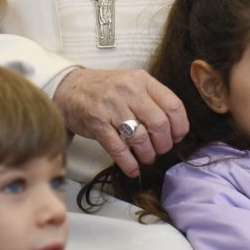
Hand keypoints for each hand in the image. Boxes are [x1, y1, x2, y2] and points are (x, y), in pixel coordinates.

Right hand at [54, 67, 188, 175]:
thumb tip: (175, 129)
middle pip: (159, 124)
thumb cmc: (105, 89)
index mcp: (142, 80)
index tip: (178, 137)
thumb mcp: (132, 83)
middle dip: (164, 144)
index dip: (180, 126)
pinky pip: (118, 148)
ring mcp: (112, 107)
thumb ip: (152, 99)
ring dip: (147, 154)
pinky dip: (128, 163)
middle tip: (161, 150)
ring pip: (140, 138)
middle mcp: (129, 91)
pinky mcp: (97, 123)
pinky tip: (133, 169)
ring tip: (146, 158)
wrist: (69, 88)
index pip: (173, 105)